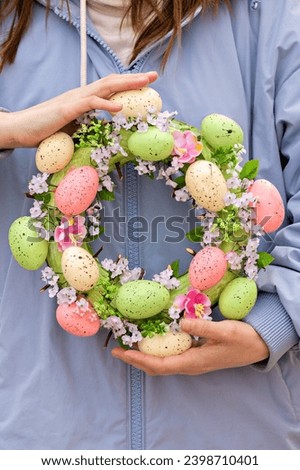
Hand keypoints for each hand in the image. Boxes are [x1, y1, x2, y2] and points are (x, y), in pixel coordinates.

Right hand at [0, 71, 157, 148]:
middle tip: (154, 76)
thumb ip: (92, 127)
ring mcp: (74, 100)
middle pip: (112, 81)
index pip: (111, 87)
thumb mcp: (75, 129)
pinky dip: (106, 103)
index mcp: (84, 99)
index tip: (147, 83)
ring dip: (126, 84)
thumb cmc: (47, 131)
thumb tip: (108, 132)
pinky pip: (89, 103)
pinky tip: (119, 106)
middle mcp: (81, 95)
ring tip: (144, 83)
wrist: (21, 129)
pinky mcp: (67, 109)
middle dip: (134, 78)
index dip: (129, 84)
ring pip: (104, 86)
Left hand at [111, 319, 268, 375]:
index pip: (159, 365)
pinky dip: (156, 350)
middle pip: (156, 367)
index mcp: (193, 362)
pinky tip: (152, 340)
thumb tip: (181, 323)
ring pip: (162, 362)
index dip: (139, 360)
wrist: (257, 346)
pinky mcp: (195, 354)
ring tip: (128, 345)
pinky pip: (170, 356)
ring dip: (144, 355)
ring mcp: (192, 361)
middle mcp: (189, 365)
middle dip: (135, 360)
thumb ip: (203, 327)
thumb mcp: (224, 331)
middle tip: (116, 350)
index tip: (121, 353)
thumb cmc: (242, 339)